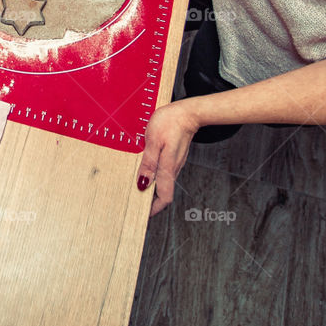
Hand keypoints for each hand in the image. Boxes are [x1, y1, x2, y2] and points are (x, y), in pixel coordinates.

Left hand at [137, 100, 201, 215]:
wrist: (189, 112)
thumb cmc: (170, 122)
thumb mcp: (153, 141)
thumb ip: (148, 163)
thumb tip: (143, 184)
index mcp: (168, 168)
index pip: (165, 197)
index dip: (155, 208)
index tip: (144, 214)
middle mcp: (174, 169)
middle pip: (164, 192)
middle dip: (151, 201)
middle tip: (136, 203)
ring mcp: (176, 164)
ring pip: (165, 183)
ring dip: (153, 189)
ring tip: (138, 189)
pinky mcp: (175, 157)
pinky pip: (166, 173)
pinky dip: (156, 178)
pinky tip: (147, 172)